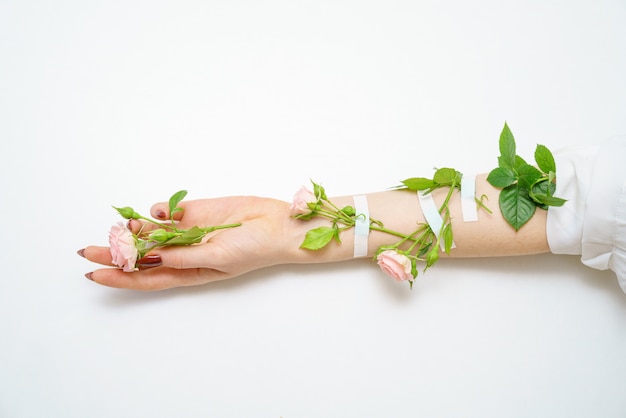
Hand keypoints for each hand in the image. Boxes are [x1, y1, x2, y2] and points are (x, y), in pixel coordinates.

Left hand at [80, 196, 295, 289]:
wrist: (276, 224)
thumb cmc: (254, 249)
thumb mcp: (218, 258)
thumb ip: (186, 257)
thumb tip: (154, 256)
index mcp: (188, 272)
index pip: (146, 278)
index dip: (120, 277)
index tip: (95, 272)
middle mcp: (183, 253)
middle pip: (142, 255)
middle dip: (117, 252)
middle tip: (89, 248)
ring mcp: (188, 231)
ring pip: (152, 232)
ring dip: (136, 230)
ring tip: (124, 225)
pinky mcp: (195, 212)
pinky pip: (169, 212)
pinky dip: (160, 210)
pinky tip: (161, 210)